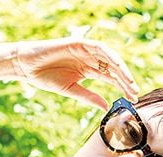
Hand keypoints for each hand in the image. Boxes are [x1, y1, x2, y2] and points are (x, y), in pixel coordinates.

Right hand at [11, 38, 138, 110]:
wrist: (27, 66)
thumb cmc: (46, 78)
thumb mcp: (71, 91)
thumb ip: (89, 97)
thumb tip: (105, 107)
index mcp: (88, 70)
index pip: (111, 78)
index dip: (122, 87)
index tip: (132, 98)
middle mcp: (89, 59)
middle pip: (113, 69)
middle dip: (125, 80)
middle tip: (135, 92)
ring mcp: (84, 50)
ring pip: (108, 58)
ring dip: (120, 68)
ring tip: (129, 81)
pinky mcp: (78, 43)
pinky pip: (97, 47)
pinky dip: (108, 54)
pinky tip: (116, 64)